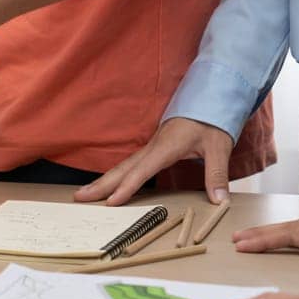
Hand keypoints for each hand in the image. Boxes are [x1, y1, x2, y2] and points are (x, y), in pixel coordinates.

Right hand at [77, 117, 233, 205]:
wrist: (209, 96)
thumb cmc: (212, 119)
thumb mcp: (219, 146)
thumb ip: (217, 175)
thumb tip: (220, 202)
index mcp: (166, 146)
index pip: (142, 170)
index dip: (126, 187)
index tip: (111, 202)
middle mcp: (153, 146)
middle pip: (122, 168)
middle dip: (100, 184)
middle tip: (79, 197)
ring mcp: (151, 146)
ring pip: (122, 166)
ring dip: (103, 180)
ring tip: (85, 193)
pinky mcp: (153, 147)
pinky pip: (129, 164)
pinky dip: (115, 175)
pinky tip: (109, 183)